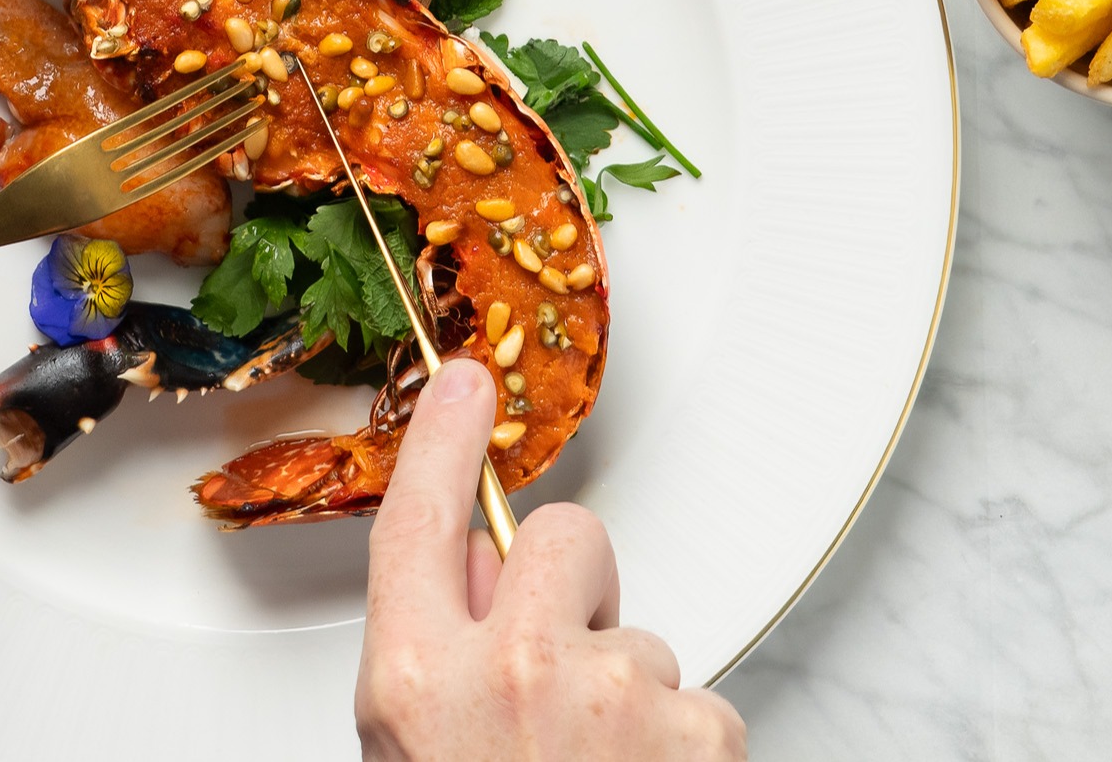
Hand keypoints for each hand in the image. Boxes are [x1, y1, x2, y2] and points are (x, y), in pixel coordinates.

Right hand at [356, 360, 744, 760]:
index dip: (445, 442)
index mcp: (418, 678)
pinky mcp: (693, 734)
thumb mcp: (409, 748)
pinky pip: (702, 707)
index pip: (421, 519)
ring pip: (642, 640)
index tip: (469, 385)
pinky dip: (684, 748)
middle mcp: (513, 673)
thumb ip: (433, 655)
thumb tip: (483, 571)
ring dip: (632, 698)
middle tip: (570, 679)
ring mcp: (610, 698)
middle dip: (579, 586)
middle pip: (565, 538)